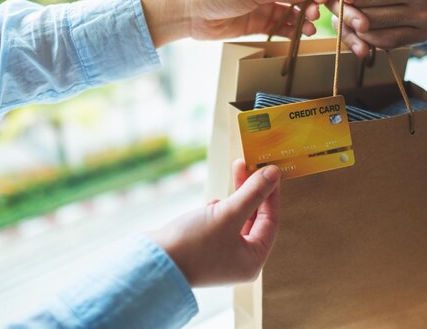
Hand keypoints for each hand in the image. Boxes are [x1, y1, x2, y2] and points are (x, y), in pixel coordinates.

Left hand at [140, 0, 319, 47]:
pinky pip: (278, 27)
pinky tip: (299, 36)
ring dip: (301, 21)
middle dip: (308, 6)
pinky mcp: (256, 25)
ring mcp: (262, 7)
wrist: (192, 13)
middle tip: (315, 16)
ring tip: (310, 30)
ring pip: (289, 14)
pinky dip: (289, 32)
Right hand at [150, 160, 280, 286]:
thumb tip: (274, 173)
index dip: (271, 193)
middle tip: (245, 164)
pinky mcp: (204, 249)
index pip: (271, 221)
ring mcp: (221, 256)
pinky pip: (220, 224)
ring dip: (235, 197)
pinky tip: (211, 204)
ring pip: (236, 219)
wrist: (152, 262)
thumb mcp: (228, 214)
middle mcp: (240, 261)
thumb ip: (253, 193)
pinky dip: (219, 210)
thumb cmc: (194, 244)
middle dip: (250, 190)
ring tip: (232, 174)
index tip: (269, 169)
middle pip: (254, 218)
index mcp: (253, 260)